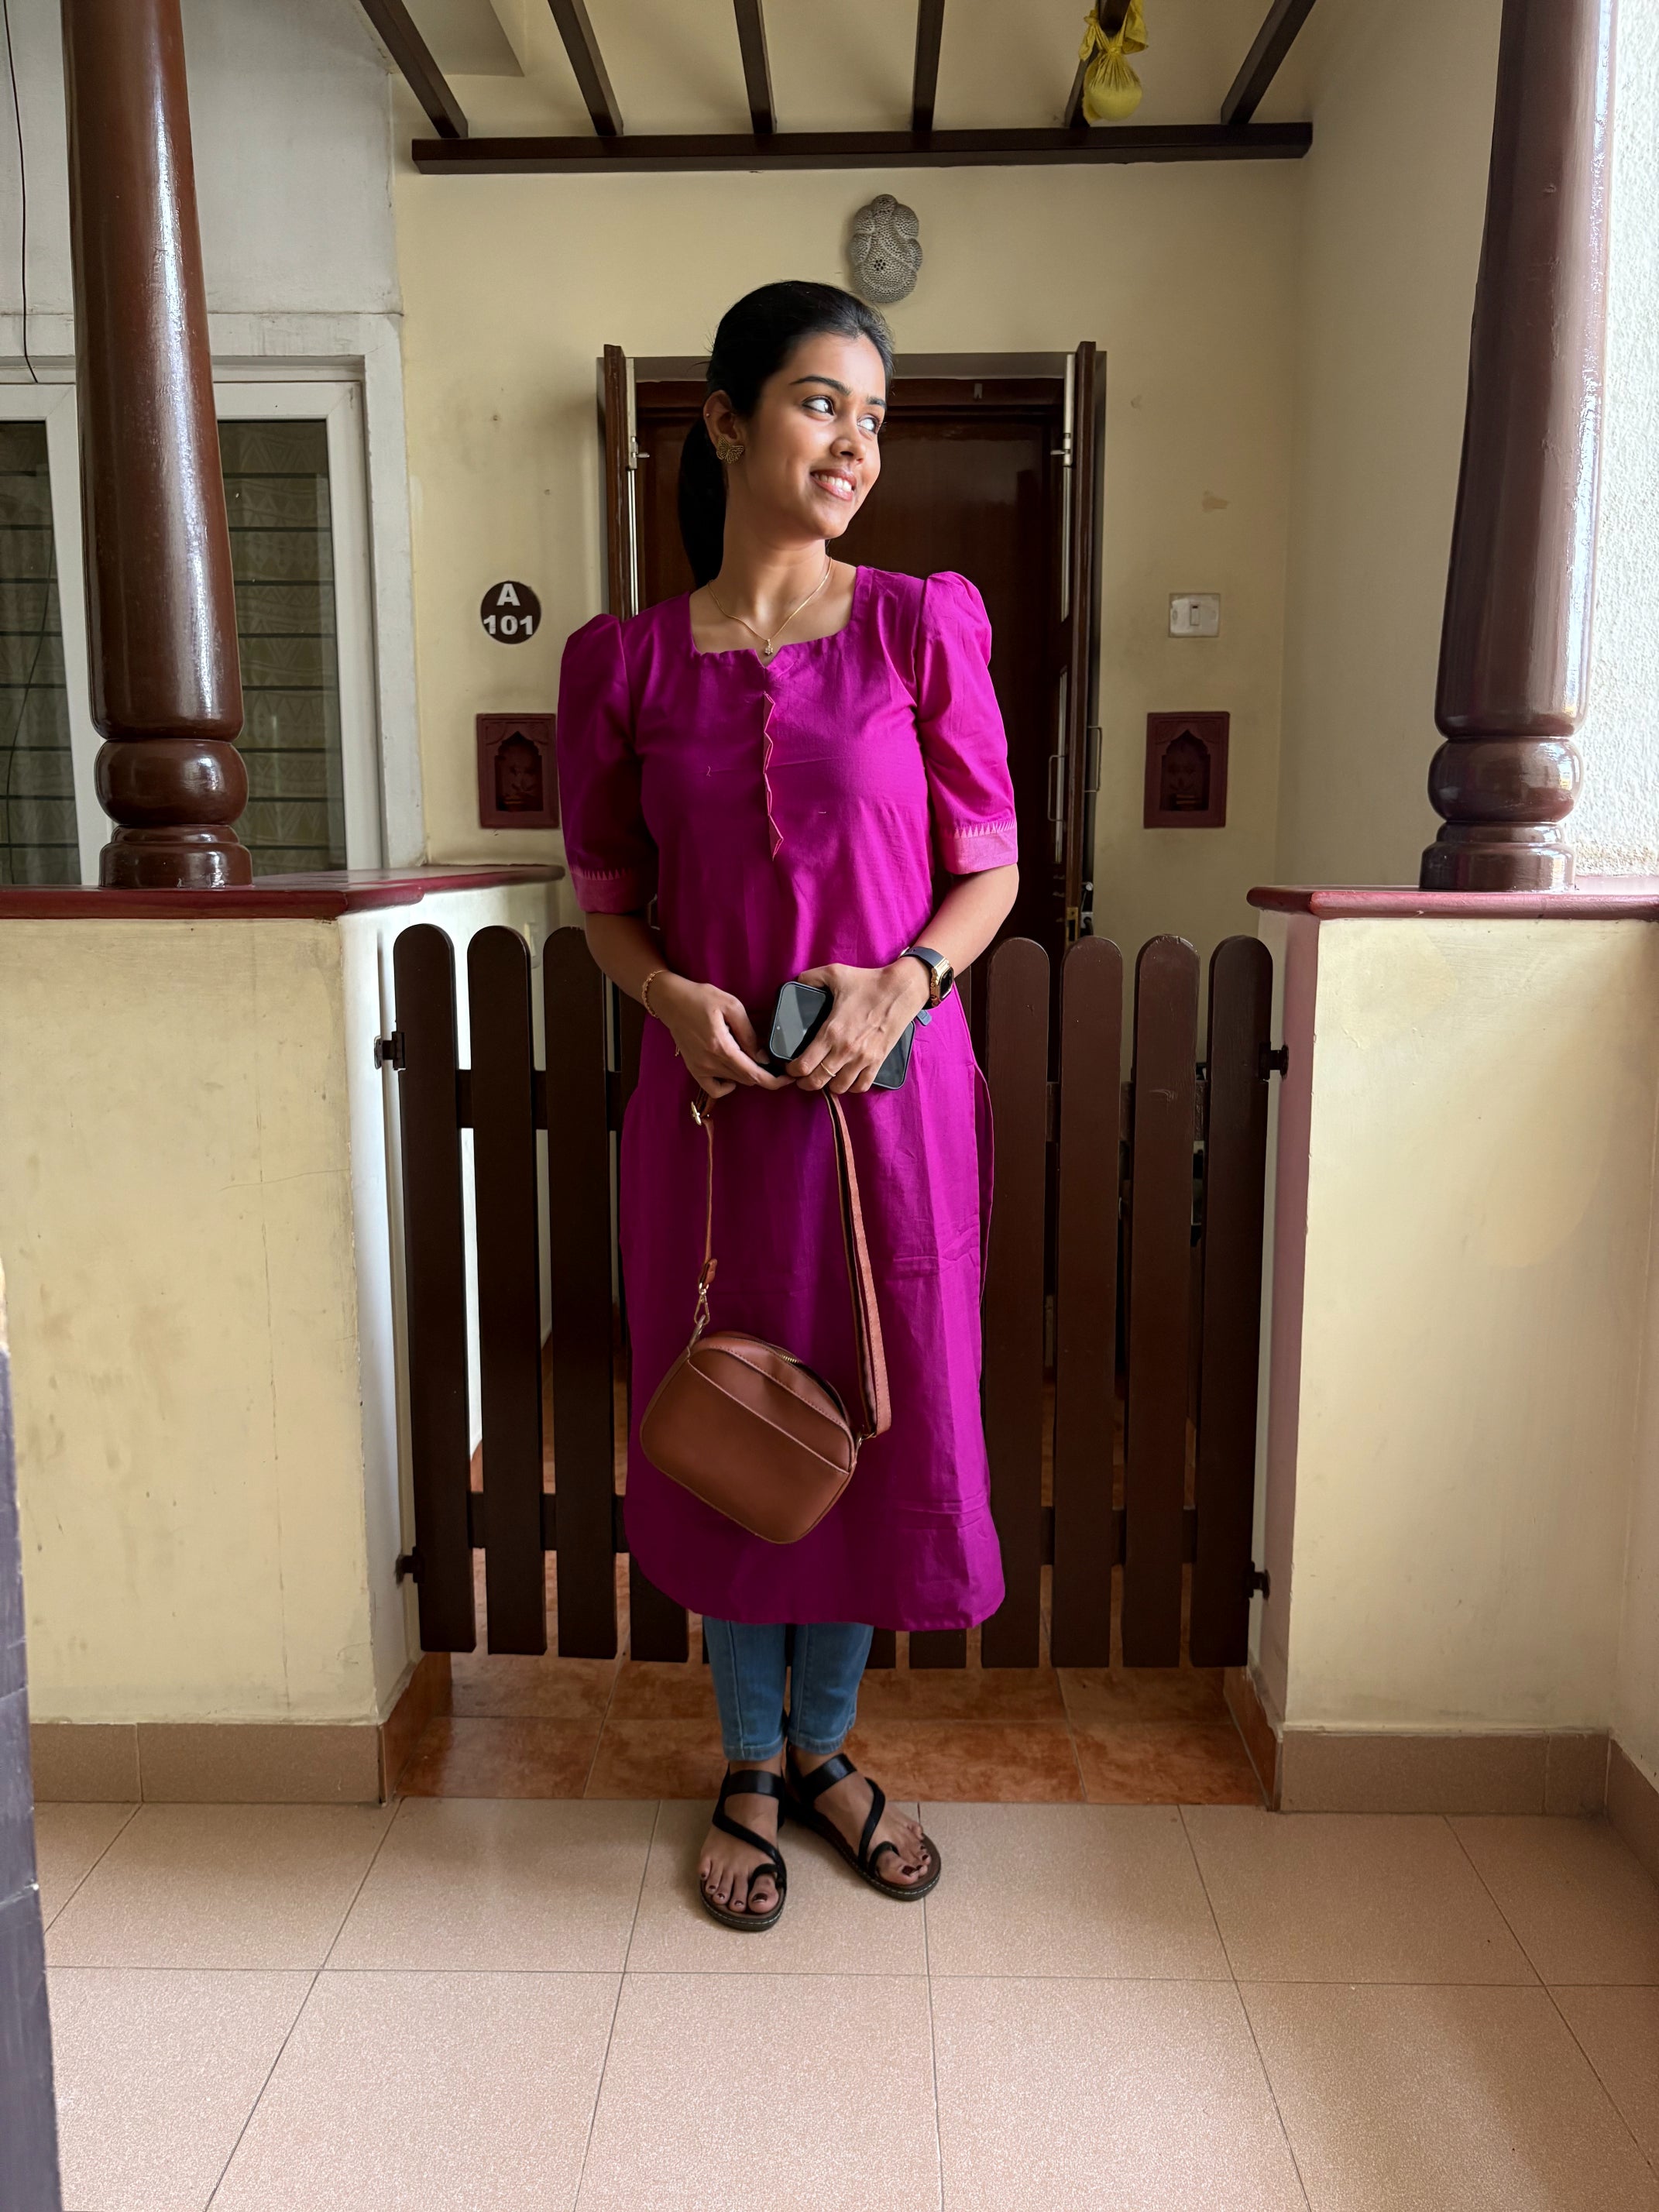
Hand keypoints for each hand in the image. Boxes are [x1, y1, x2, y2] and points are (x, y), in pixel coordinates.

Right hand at [650, 973, 789, 1098]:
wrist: (671, 1001)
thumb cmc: (701, 998)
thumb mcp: (731, 1006)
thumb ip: (748, 1033)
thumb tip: (763, 1057)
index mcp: (721, 1047)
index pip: (753, 1074)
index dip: (774, 1080)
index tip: (788, 1078)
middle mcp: (710, 1062)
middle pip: (747, 1080)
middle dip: (766, 1076)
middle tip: (776, 1064)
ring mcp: (700, 1069)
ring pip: (734, 1083)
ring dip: (749, 1076)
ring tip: (755, 1060)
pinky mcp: (694, 1069)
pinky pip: (715, 1089)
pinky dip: (728, 1085)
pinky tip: (733, 1071)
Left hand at [788, 959, 930, 1094]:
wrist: (901, 990)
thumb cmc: (868, 982)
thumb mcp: (834, 973)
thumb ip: (810, 977)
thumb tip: (797, 981)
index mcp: (831, 1031)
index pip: (804, 1065)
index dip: (792, 1071)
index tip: (790, 1068)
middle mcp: (845, 1050)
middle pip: (817, 1081)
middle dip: (805, 1082)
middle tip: (802, 1077)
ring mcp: (863, 1058)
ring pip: (838, 1087)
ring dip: (828, 1085)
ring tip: (824, 1077)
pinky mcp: (878, 1061)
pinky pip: (861, 1086)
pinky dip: (851, 1087)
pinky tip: (846, 1078)